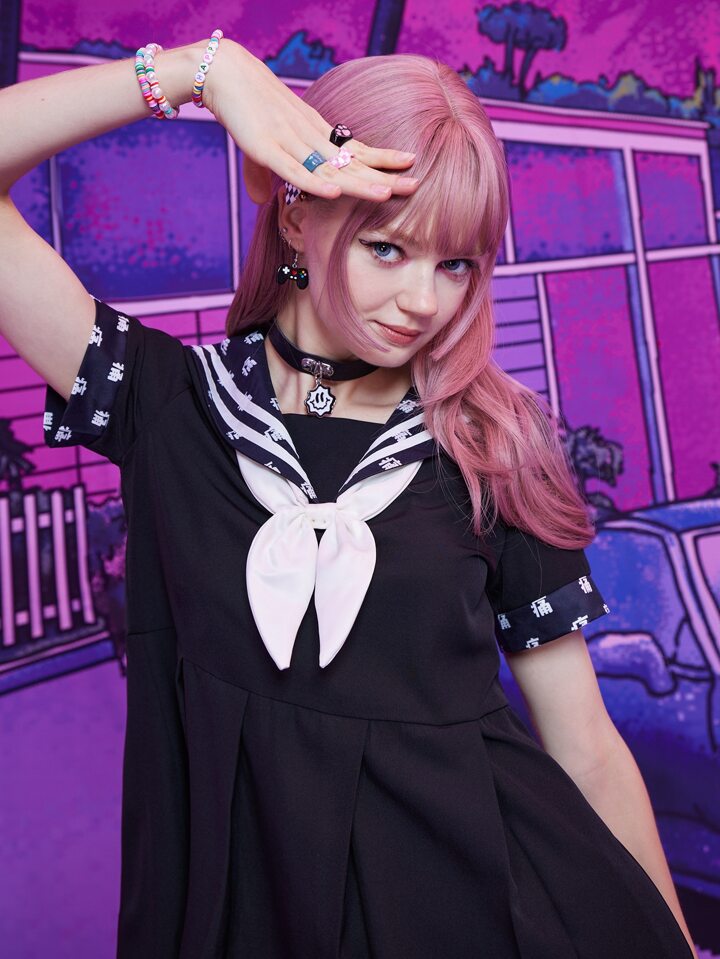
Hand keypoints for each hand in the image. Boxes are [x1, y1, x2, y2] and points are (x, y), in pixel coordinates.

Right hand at [202, 40, 418, 203]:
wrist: (224, 72)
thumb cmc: (245, 108)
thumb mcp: (258, 149)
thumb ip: (263, 176)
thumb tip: (260, 200)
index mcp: (313, 134)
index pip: (355, 150)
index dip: (382, 159)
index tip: (410, 166)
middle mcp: (309, 137)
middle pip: (351, 162)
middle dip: (383, 175)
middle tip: (414, 186)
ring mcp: (289, 142)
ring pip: (330, 168)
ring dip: (358, 182)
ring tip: (386, 193)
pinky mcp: (266, 148)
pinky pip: (294, 170)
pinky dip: (314, 182)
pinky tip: (335, 192)